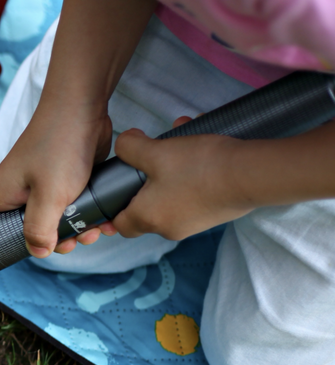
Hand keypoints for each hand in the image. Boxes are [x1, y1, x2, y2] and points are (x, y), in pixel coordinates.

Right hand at [0, 103, 115, 257]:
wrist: (81, 107)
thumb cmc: (59, 146)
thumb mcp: (50, 196)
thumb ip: (40, 228)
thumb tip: (38, 252)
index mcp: (2, 193)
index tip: (15, 244)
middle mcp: (17, 188)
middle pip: (24, 226)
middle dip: (51, 239)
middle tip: (71, 241)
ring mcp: (40, 181)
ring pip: (52, 216)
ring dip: (74, 227)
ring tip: (94, 229)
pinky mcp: (62, 176)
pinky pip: (69, 203)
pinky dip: (84, 212)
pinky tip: (102, 218)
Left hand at [107, 119, 253, 239]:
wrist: (252, 175)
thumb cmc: (198, 167)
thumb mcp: (155, 151)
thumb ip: (129, 147)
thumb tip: (125, 144)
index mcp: (149, 219)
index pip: (120, 225)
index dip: (112, 210)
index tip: (112, 194)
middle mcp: (170, 228)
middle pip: (146, 205)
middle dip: (146, 177)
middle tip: (149, 156)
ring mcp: (195, 222)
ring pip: (172, 192)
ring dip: (171, 166)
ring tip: (180, 137)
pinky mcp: (215, 213)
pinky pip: (194, 190)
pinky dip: (192, 169)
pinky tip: (201, 142)